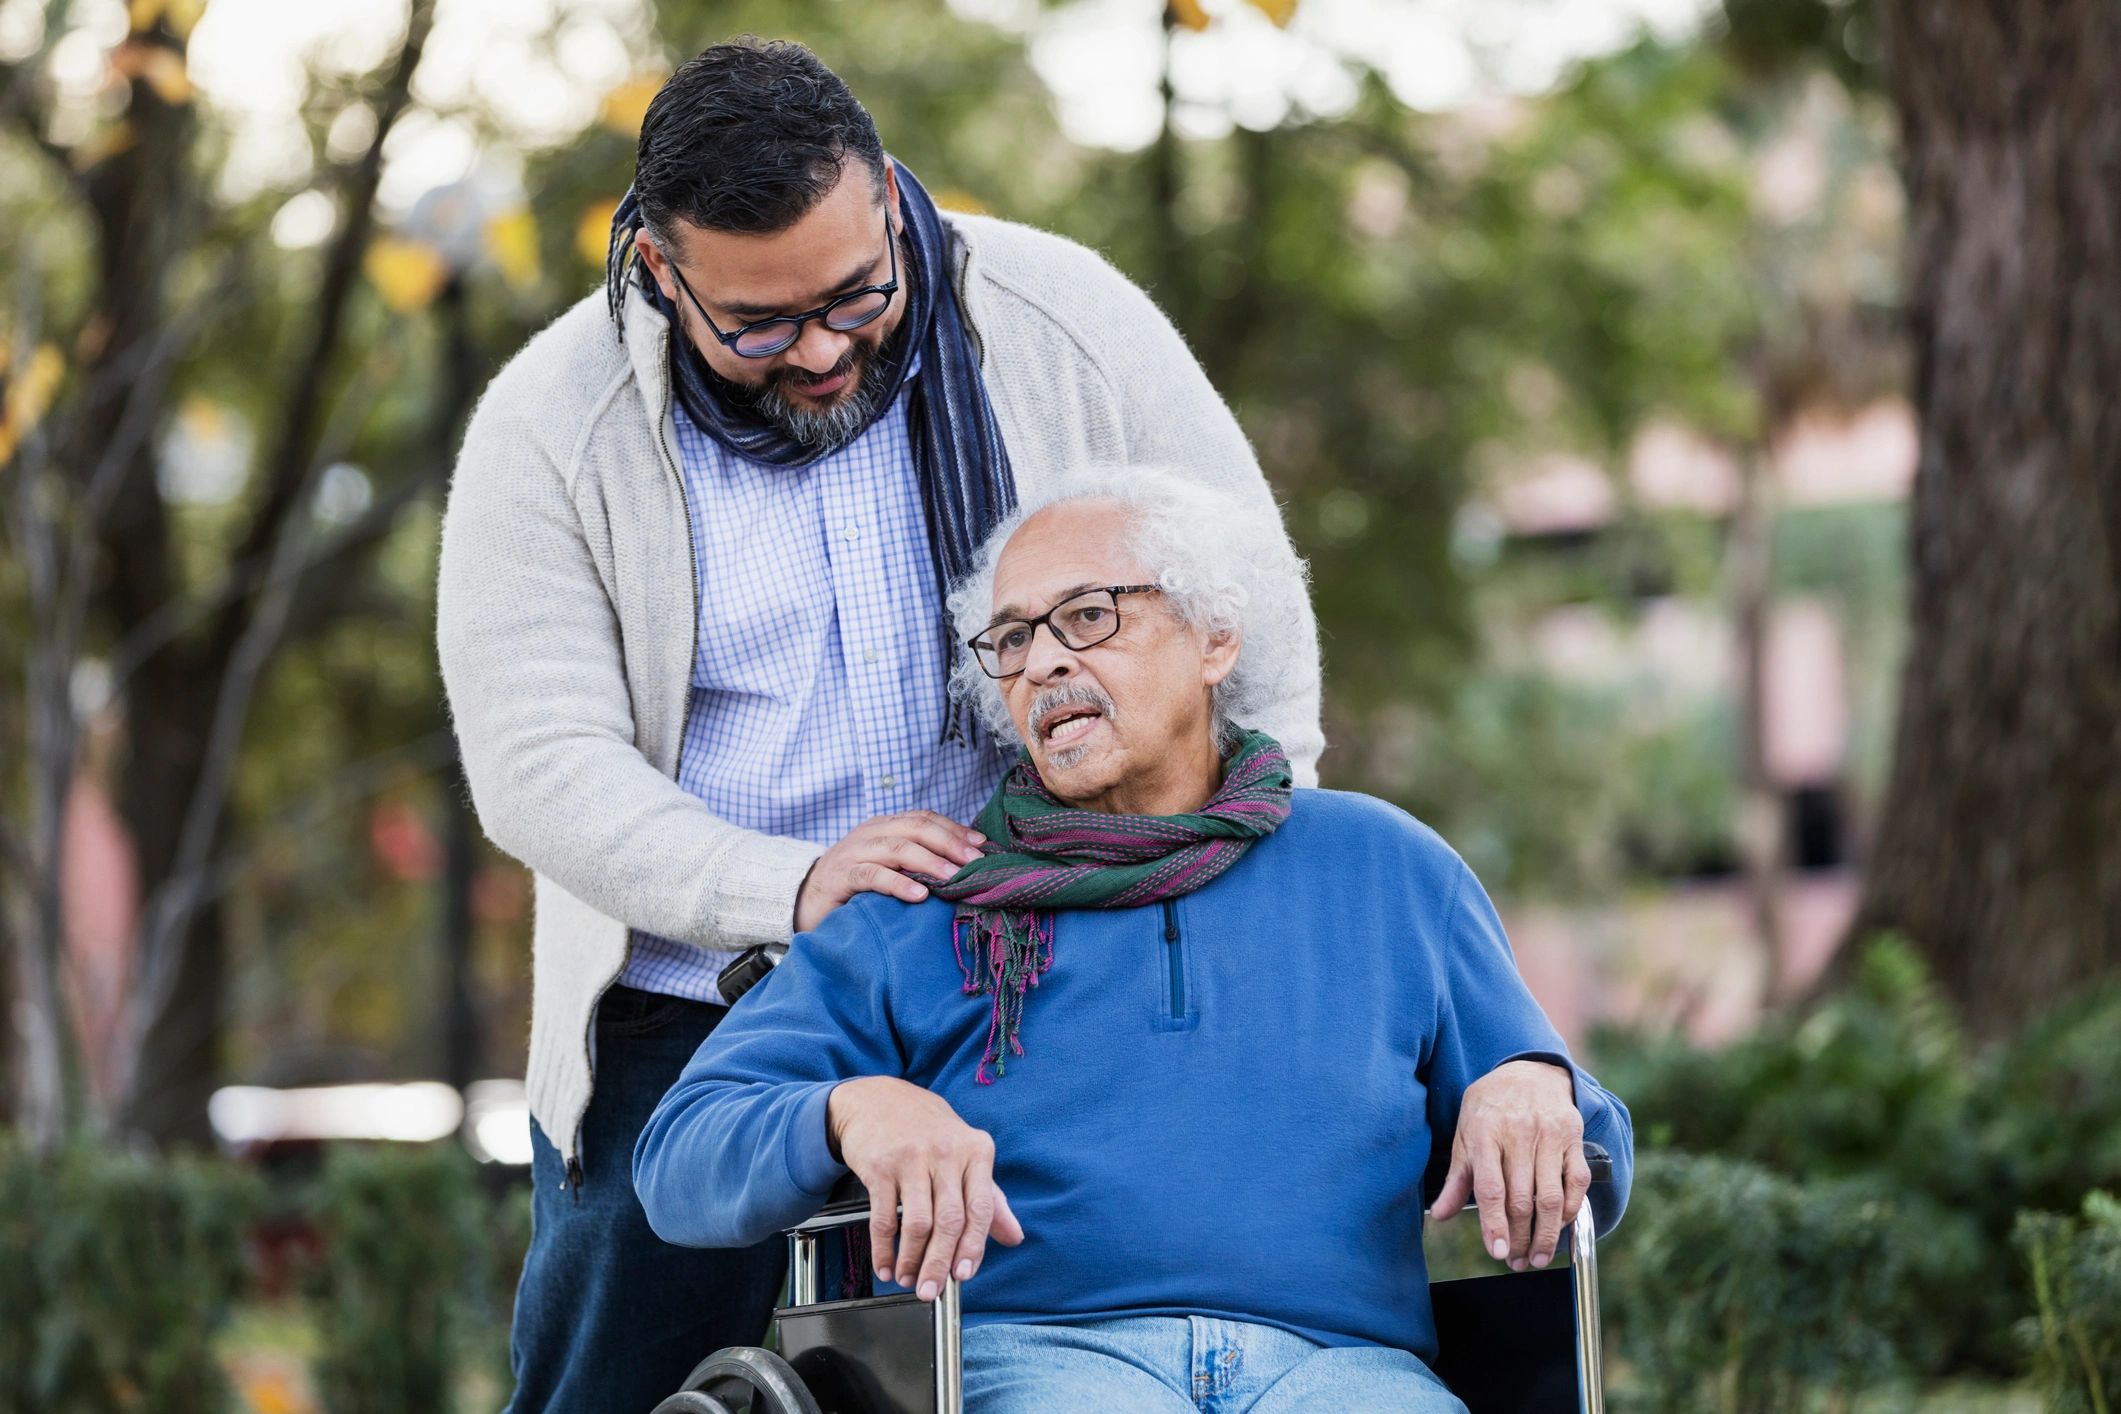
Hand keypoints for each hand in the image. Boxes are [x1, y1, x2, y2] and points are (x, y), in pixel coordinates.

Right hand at [794, 812, 985, 932]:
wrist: (803, 899)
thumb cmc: (855, 886)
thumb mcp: (889, 866)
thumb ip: (916, 861)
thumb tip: (963, 866)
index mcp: (885, 826)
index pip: (925, 818)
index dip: (955, 830)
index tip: (982, 846)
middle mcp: (871, 833)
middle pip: (916, 828)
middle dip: (950, 843)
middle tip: (976, 862)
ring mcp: (854, 852)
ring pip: (898, 848)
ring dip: (930, 862)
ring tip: (954, 877)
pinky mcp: (841, 876)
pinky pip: (873, 875)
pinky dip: (898, 883)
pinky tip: (919, 895)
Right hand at [827, 1077, 1023, 1300]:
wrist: (879, 1099)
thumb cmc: (929, 1131)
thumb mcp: (966, 1153)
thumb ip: (991, 1197)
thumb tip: (1014, 1237)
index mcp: (976, 1151)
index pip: (982, 1207)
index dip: (974, 1247)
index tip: (964, 1275)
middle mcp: (946, 1153)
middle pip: (949, 1221)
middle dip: (940, 1264)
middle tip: (931, 1291)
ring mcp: (911, 1158)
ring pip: (917, 1223)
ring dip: (912, 1260)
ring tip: (908, 1280)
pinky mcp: (880, 1166)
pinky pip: (884, 1217)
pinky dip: (883, 1249)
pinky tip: (885, 1265)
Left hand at [1428, 1059, 1588, 1271]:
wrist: (1530, 1070)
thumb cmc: (1491, 1106)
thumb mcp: (1465, 1133)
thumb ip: (1456, 1177)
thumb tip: (1439, 1215)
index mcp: (1485, 1132)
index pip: (1491, 1188)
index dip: (1494, 1224)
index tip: (1496, 1252)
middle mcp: (1519, 1133)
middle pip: (1522, 1199)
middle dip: (1519, 1238)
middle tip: (1515, 1261)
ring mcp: (1550, 1136)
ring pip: (1550, 1197)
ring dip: (1547, 1235)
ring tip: (1538, 1257)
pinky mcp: (1573, 1138)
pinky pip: (1576, 1183)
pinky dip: (1569, 1211)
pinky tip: (1558, 1227)